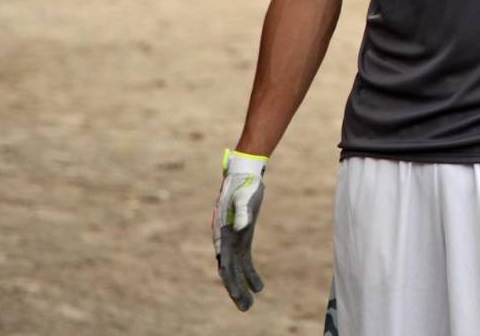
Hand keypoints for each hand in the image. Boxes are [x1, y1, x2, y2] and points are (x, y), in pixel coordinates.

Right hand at [212, 148, 268, 310]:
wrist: (244, 173)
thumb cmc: (243, 184)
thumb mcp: (244, 196)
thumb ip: (243, 212)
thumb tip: (243, 229)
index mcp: (222, 231)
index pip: (224, 260)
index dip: (229, 277)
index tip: (235, 291)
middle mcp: (225, 238)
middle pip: (228, 269)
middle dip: (235, 289)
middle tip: (245, 307)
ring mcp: (233, 238)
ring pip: (236, 268)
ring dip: (242, 285)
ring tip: (250, 303)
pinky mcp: (243, 236)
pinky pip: (245, 259)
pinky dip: (250, 272)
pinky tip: (258, 285)